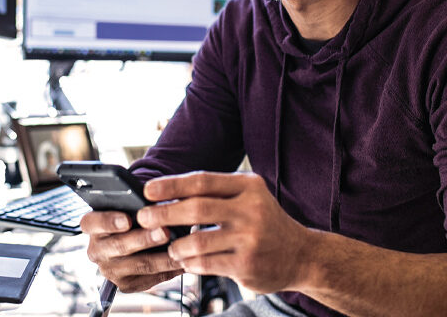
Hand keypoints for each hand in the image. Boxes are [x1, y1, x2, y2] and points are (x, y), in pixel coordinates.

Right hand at [78, 210, 183, 291]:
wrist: (132, 239)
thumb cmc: (133, 214)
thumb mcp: (129, 204)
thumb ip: (137, 203)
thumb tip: (158, 203)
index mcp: (92, 226)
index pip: (92, 222)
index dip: (108, 221)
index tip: (127, 220)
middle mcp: (96, 250)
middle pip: (119, 246)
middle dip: (144, 239)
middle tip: (165, 231)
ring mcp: (110, 270)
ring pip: (139, 265)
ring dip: (162, 258)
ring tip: (181, 248)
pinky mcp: (126, 285)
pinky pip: (151, 279)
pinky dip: (170, 269)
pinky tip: (184, 260)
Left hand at [137, 171, 312, 292]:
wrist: (301, 254)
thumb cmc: (265, 222)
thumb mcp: (249, 197)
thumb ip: (216, 194)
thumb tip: (167, 194)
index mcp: (249, 186)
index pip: (203, 181)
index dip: (171, 185)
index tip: (147, 190)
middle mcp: (251, 209)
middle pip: (196, 209)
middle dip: (164, 213)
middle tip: (144, 218)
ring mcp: (250, 239)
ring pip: (197, 241)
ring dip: (176, 245)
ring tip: (171, 246)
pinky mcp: (246, 265)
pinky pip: (206, 263)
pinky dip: (190, 263)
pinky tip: (186, 261)